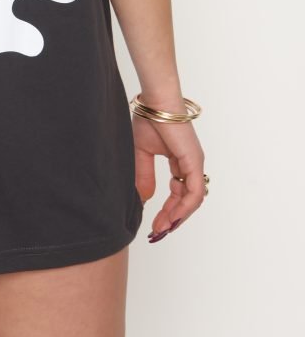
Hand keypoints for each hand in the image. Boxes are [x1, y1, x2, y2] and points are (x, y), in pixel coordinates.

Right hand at [133, 113, 206, 240]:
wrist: (155, 104)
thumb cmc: (150, 119)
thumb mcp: (142, 153)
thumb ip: (145, 176)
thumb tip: (146, 199)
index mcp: (180, 161)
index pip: (178, 193)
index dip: (168, 210)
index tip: (155, 224)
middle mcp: (190, 165)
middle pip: (185, 200)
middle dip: (171, 218)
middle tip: (157, 232)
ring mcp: (194, 164)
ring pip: (192, 200)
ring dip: (177, 217)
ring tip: (162, 228)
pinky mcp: (194, 163)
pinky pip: (194, 193)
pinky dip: (184, 207)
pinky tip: (171, 217)